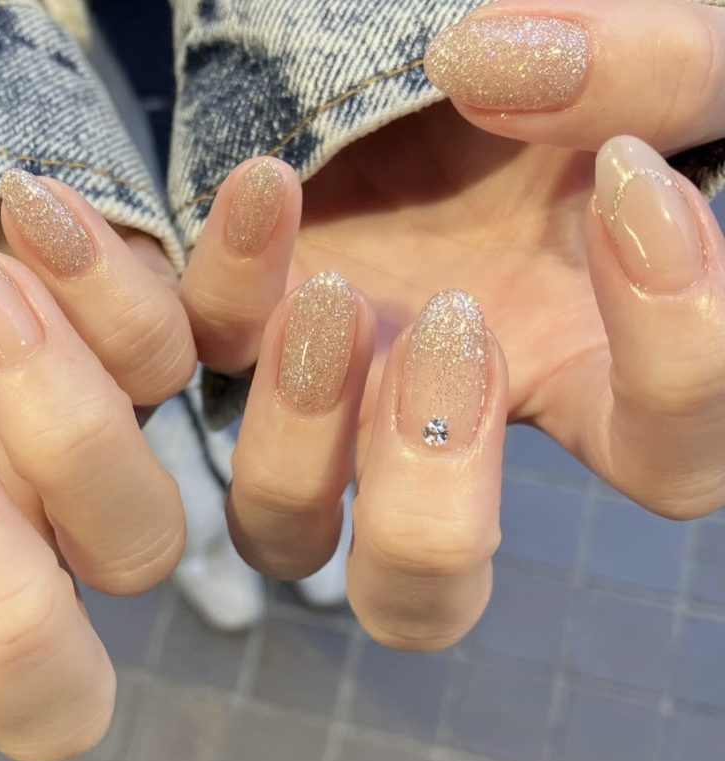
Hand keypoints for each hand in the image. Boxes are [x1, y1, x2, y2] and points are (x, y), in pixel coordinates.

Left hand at [180, 0, 724, 649]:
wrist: (431, 41)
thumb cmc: (571, 72)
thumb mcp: (657, 62)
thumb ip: (652, 71)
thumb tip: (510, 71)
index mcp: (583, 375)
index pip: (663, 464)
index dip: (671, 361)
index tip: (627, 193)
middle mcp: (445, 417)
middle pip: (420, 597)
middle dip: (429, 499)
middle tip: (453, 328)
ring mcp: (330, 386)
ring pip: (279, 532)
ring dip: (297, 440)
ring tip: (335, 296)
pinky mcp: (243, 318)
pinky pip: (197, 347)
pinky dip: (224, 283)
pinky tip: (266, 187)